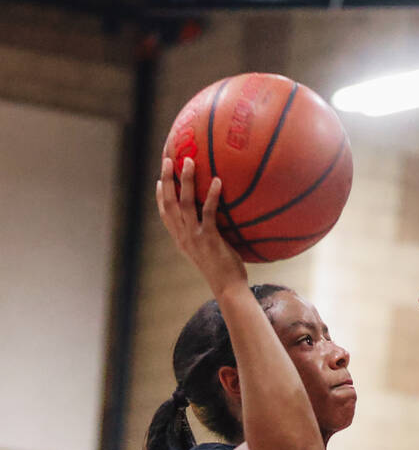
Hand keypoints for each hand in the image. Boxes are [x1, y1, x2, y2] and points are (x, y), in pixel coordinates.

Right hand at [156, 156, 246, 295]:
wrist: (228, 289)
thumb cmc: (222, 271)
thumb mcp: (206, 252)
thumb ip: (203, 236)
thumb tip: (212, 222)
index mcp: (181, 240)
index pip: (165, 215)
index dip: (160, 197)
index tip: (158, 181)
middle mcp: (183, 237)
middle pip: (169, 204)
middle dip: (167, 180)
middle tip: (168, 160)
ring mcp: (195, 238)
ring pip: (185, 204)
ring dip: (186, 181)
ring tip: (189, 162)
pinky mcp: (209, 239)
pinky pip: (209, 212)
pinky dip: (212, 196)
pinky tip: (217, 181)